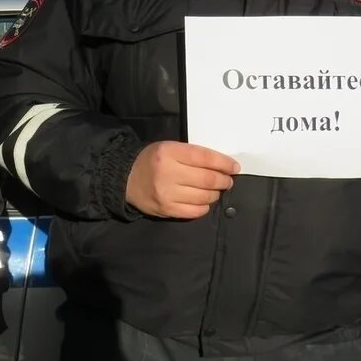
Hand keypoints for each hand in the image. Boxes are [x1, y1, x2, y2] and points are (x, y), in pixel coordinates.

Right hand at [125, 141, 239, 218]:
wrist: (125, 179)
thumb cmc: (152, 161)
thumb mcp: (169, 148)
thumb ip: (192, 155)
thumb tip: (222, 166)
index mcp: (169, 152)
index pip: (204, 157)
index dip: (223, 163)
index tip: (234, 167)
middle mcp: (168, 172)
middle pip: (207, 178)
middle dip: (223, 180)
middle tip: (227, 180)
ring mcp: (167, 193)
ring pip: (204, 196)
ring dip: (215, 194)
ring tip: (215, 190)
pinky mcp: (166, 209)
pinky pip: (195, 211)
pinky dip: (204, 206)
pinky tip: (203, 201)